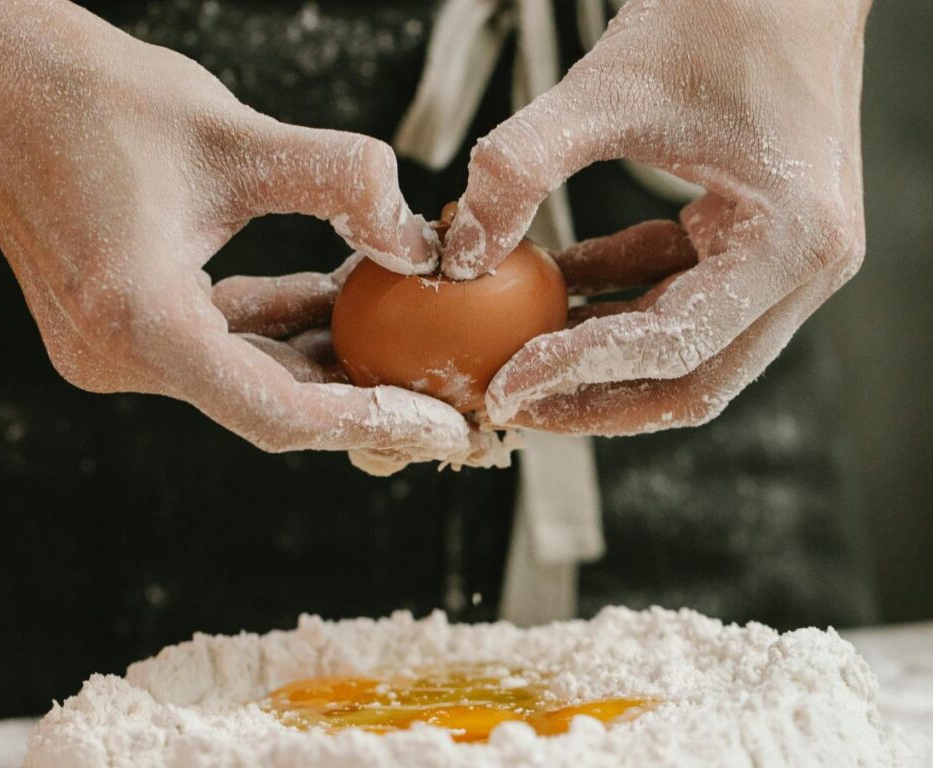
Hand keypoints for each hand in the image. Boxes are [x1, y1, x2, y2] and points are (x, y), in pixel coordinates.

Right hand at [0, 0, 472, 462]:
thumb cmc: (93, 96)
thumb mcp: (233, 133)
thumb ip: (340, 180)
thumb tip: (419, 238)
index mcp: (137, 322)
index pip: (278, 413)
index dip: (374, 423)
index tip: (448, 427)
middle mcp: (117, 357)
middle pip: (271, 407)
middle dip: (365, 400)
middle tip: (449, 396)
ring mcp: (112, 349)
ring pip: (249, 377)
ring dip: (326, 358)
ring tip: (408, 337)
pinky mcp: (120, 327)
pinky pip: (222, 344)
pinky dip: (281, 326)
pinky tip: (337, 297)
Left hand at [442, 0, 868, 433]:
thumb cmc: (716, 12)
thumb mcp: (607, 89)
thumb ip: (521, 168)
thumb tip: (455, 255)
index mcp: (792, 243)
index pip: (674, 345)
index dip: (578, 372)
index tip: (501, 385)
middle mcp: (803, 270)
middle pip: (690, 379)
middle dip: (592, 399)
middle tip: (508, 404)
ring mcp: (782, 262)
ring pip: (681, 351)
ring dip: (596, 359)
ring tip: (514, 361)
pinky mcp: (751, 243)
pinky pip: (673, 297)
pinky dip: (611, 302)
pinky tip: (549, 287)